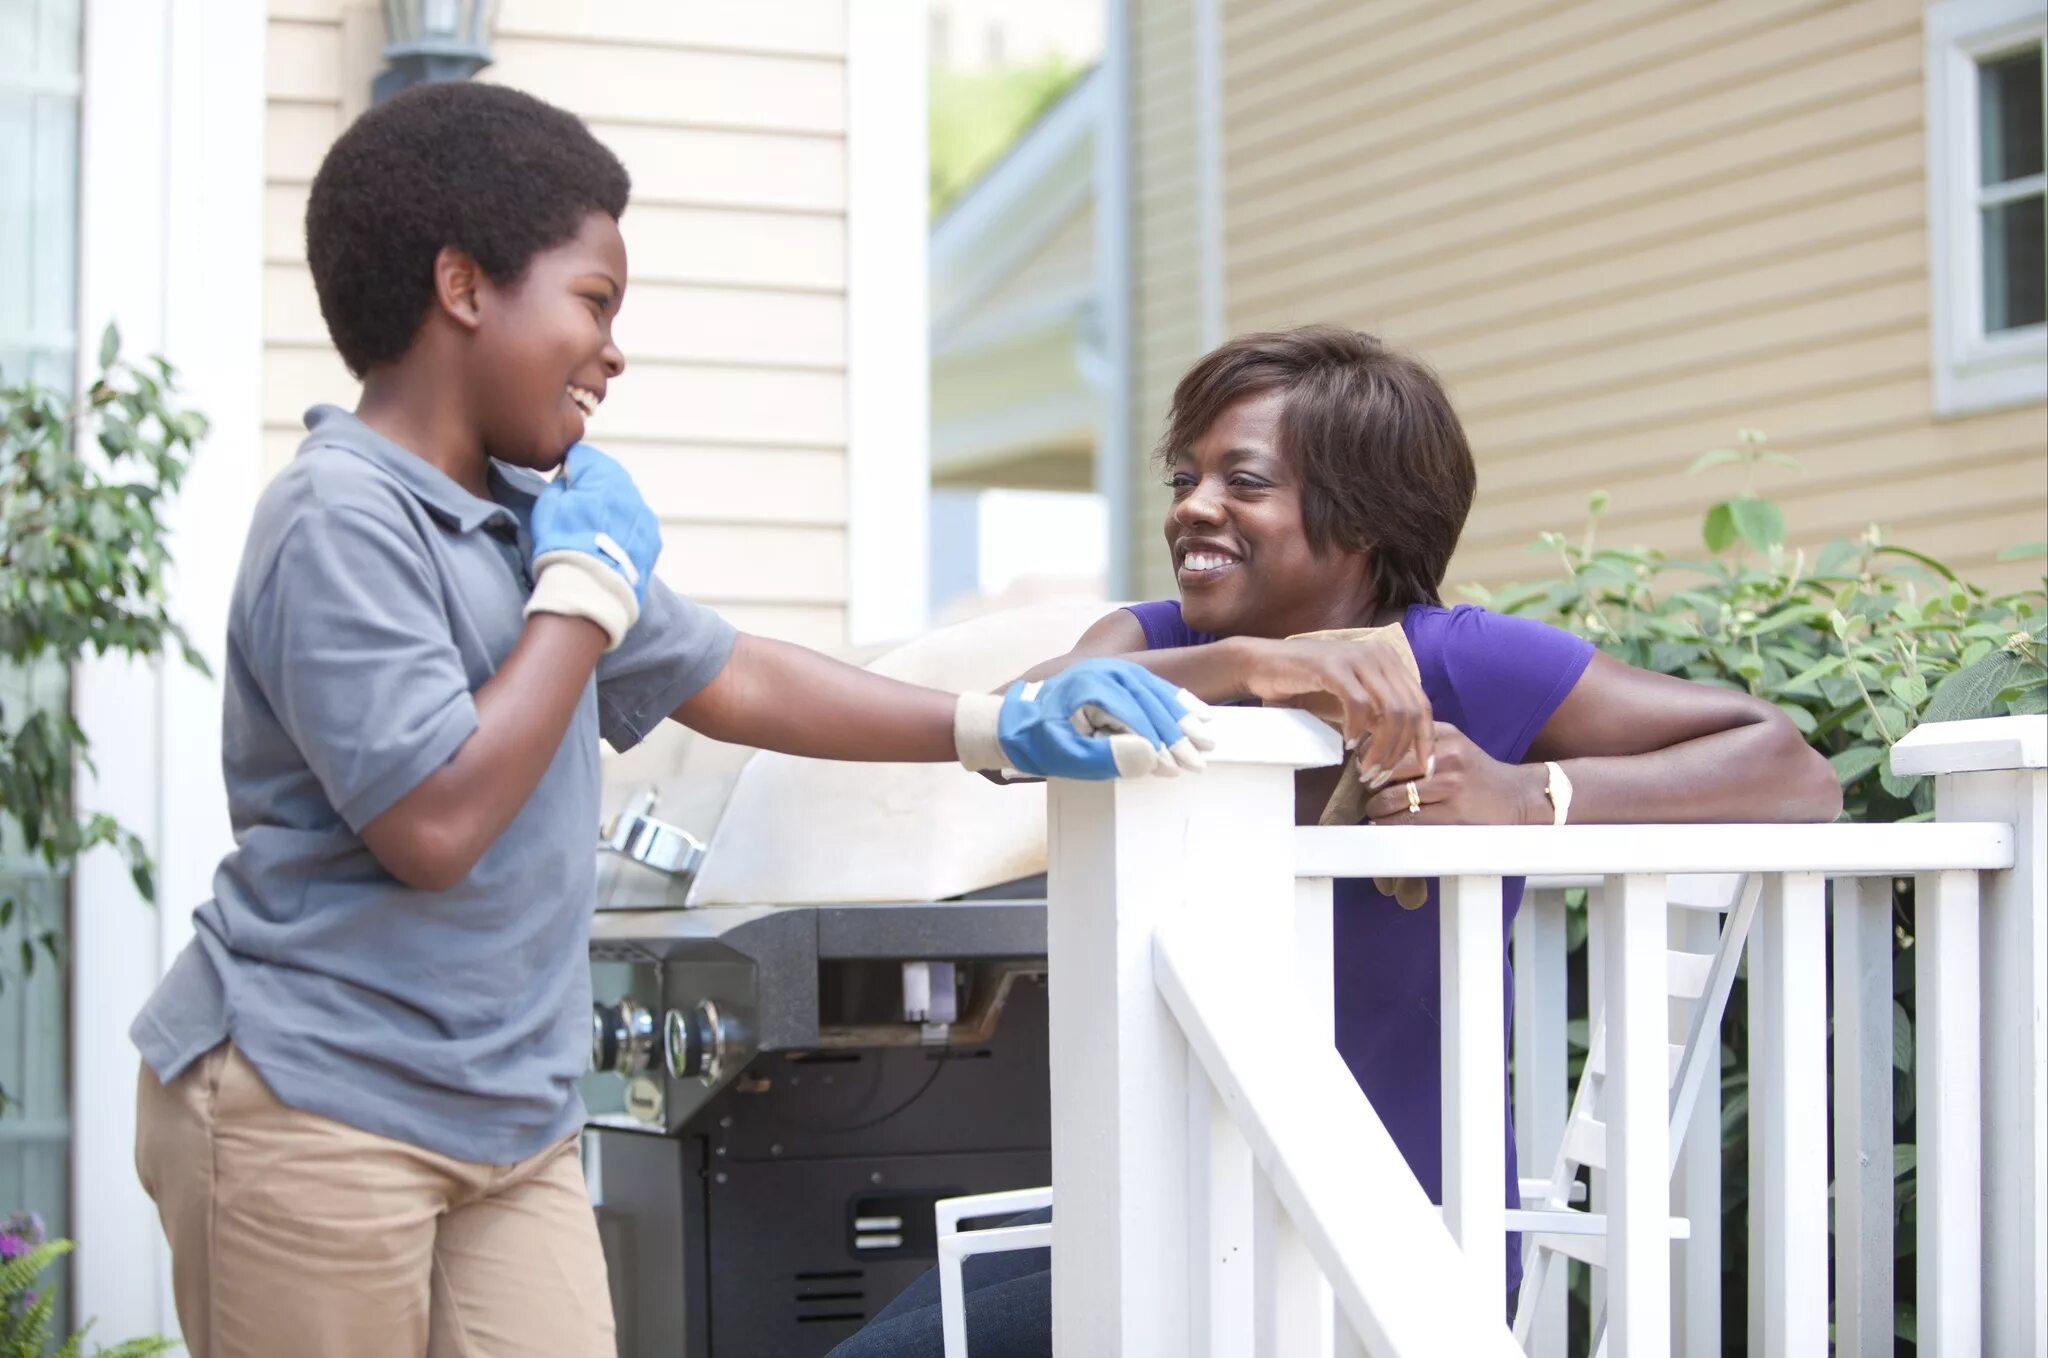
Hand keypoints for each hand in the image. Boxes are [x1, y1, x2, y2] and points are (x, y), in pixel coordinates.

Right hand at [524, 444, 661, 649]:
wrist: (591, 590)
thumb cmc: (562, 546)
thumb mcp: (547, 506)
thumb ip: (561, 483)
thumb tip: (570, 477)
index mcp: (601, 474)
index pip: (584, 456)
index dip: (570, 468)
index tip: (563, 483)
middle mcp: (629, 489)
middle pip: (609, 476)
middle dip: (594, 487)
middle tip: (577, 510)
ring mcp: (644, 515)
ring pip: (626, 500)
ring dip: (611, 508)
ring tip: (594, 531)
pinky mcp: (653, 539)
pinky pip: (637, 525)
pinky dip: (625, 530)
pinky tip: (610, 545)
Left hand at [955, 658, 1214, 779]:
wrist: (1000, 721)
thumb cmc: (1027, 741)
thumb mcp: (1063, 756)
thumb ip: (1107, 757)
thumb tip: (1150, 756)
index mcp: (1092, 688)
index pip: (1139, 718)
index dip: (1163, 744)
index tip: (1181, 767)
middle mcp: (1102, 673)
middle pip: (1152, 700)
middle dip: (1179, 731)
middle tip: (1200, 758)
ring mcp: (1105, 672)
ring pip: (1153, 689)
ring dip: (1180, 713)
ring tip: (1205, 735)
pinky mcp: (1106, 677)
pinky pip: (1146, 684)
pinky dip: (1169, 699)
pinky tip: (1187, 710)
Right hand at [1237, 637, 1432, 780]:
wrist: (1262, 666)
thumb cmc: (1306, 688)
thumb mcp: (1350, 704)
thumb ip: (1378, 718)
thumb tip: (1403, 749)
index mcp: (1389, 662)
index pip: (1422, 705)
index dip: (1426, 740)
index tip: (1424, 770)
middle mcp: (1379, 655)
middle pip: (1411, 711)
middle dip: (1398, 751)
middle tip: (1379, 776)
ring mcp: (1357, 657)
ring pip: (1391, 710)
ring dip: (1380, 747)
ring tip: (1364, 769)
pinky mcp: (1333, 665)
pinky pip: (1359, 704)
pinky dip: (1357, 729)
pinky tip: (1347, 744)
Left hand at [1362, 721, 1546, 824]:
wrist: (1517, 797)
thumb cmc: (1475, 773)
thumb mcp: (1452, 744)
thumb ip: (1418, 741)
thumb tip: (1369, 749)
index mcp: (1443, 734)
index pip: (1390, 739)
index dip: (1369, 755)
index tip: (1362, 766)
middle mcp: (1446, 756)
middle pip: (1387, 768)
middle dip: (1369, 782)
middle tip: (1365, 791)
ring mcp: (1450, 785)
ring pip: (1393, 797)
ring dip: (1376, 808)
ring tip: (1374, 811)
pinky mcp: (1454, 813)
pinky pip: (1409, 821)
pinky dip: (1390, 824)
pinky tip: (1387, 823)